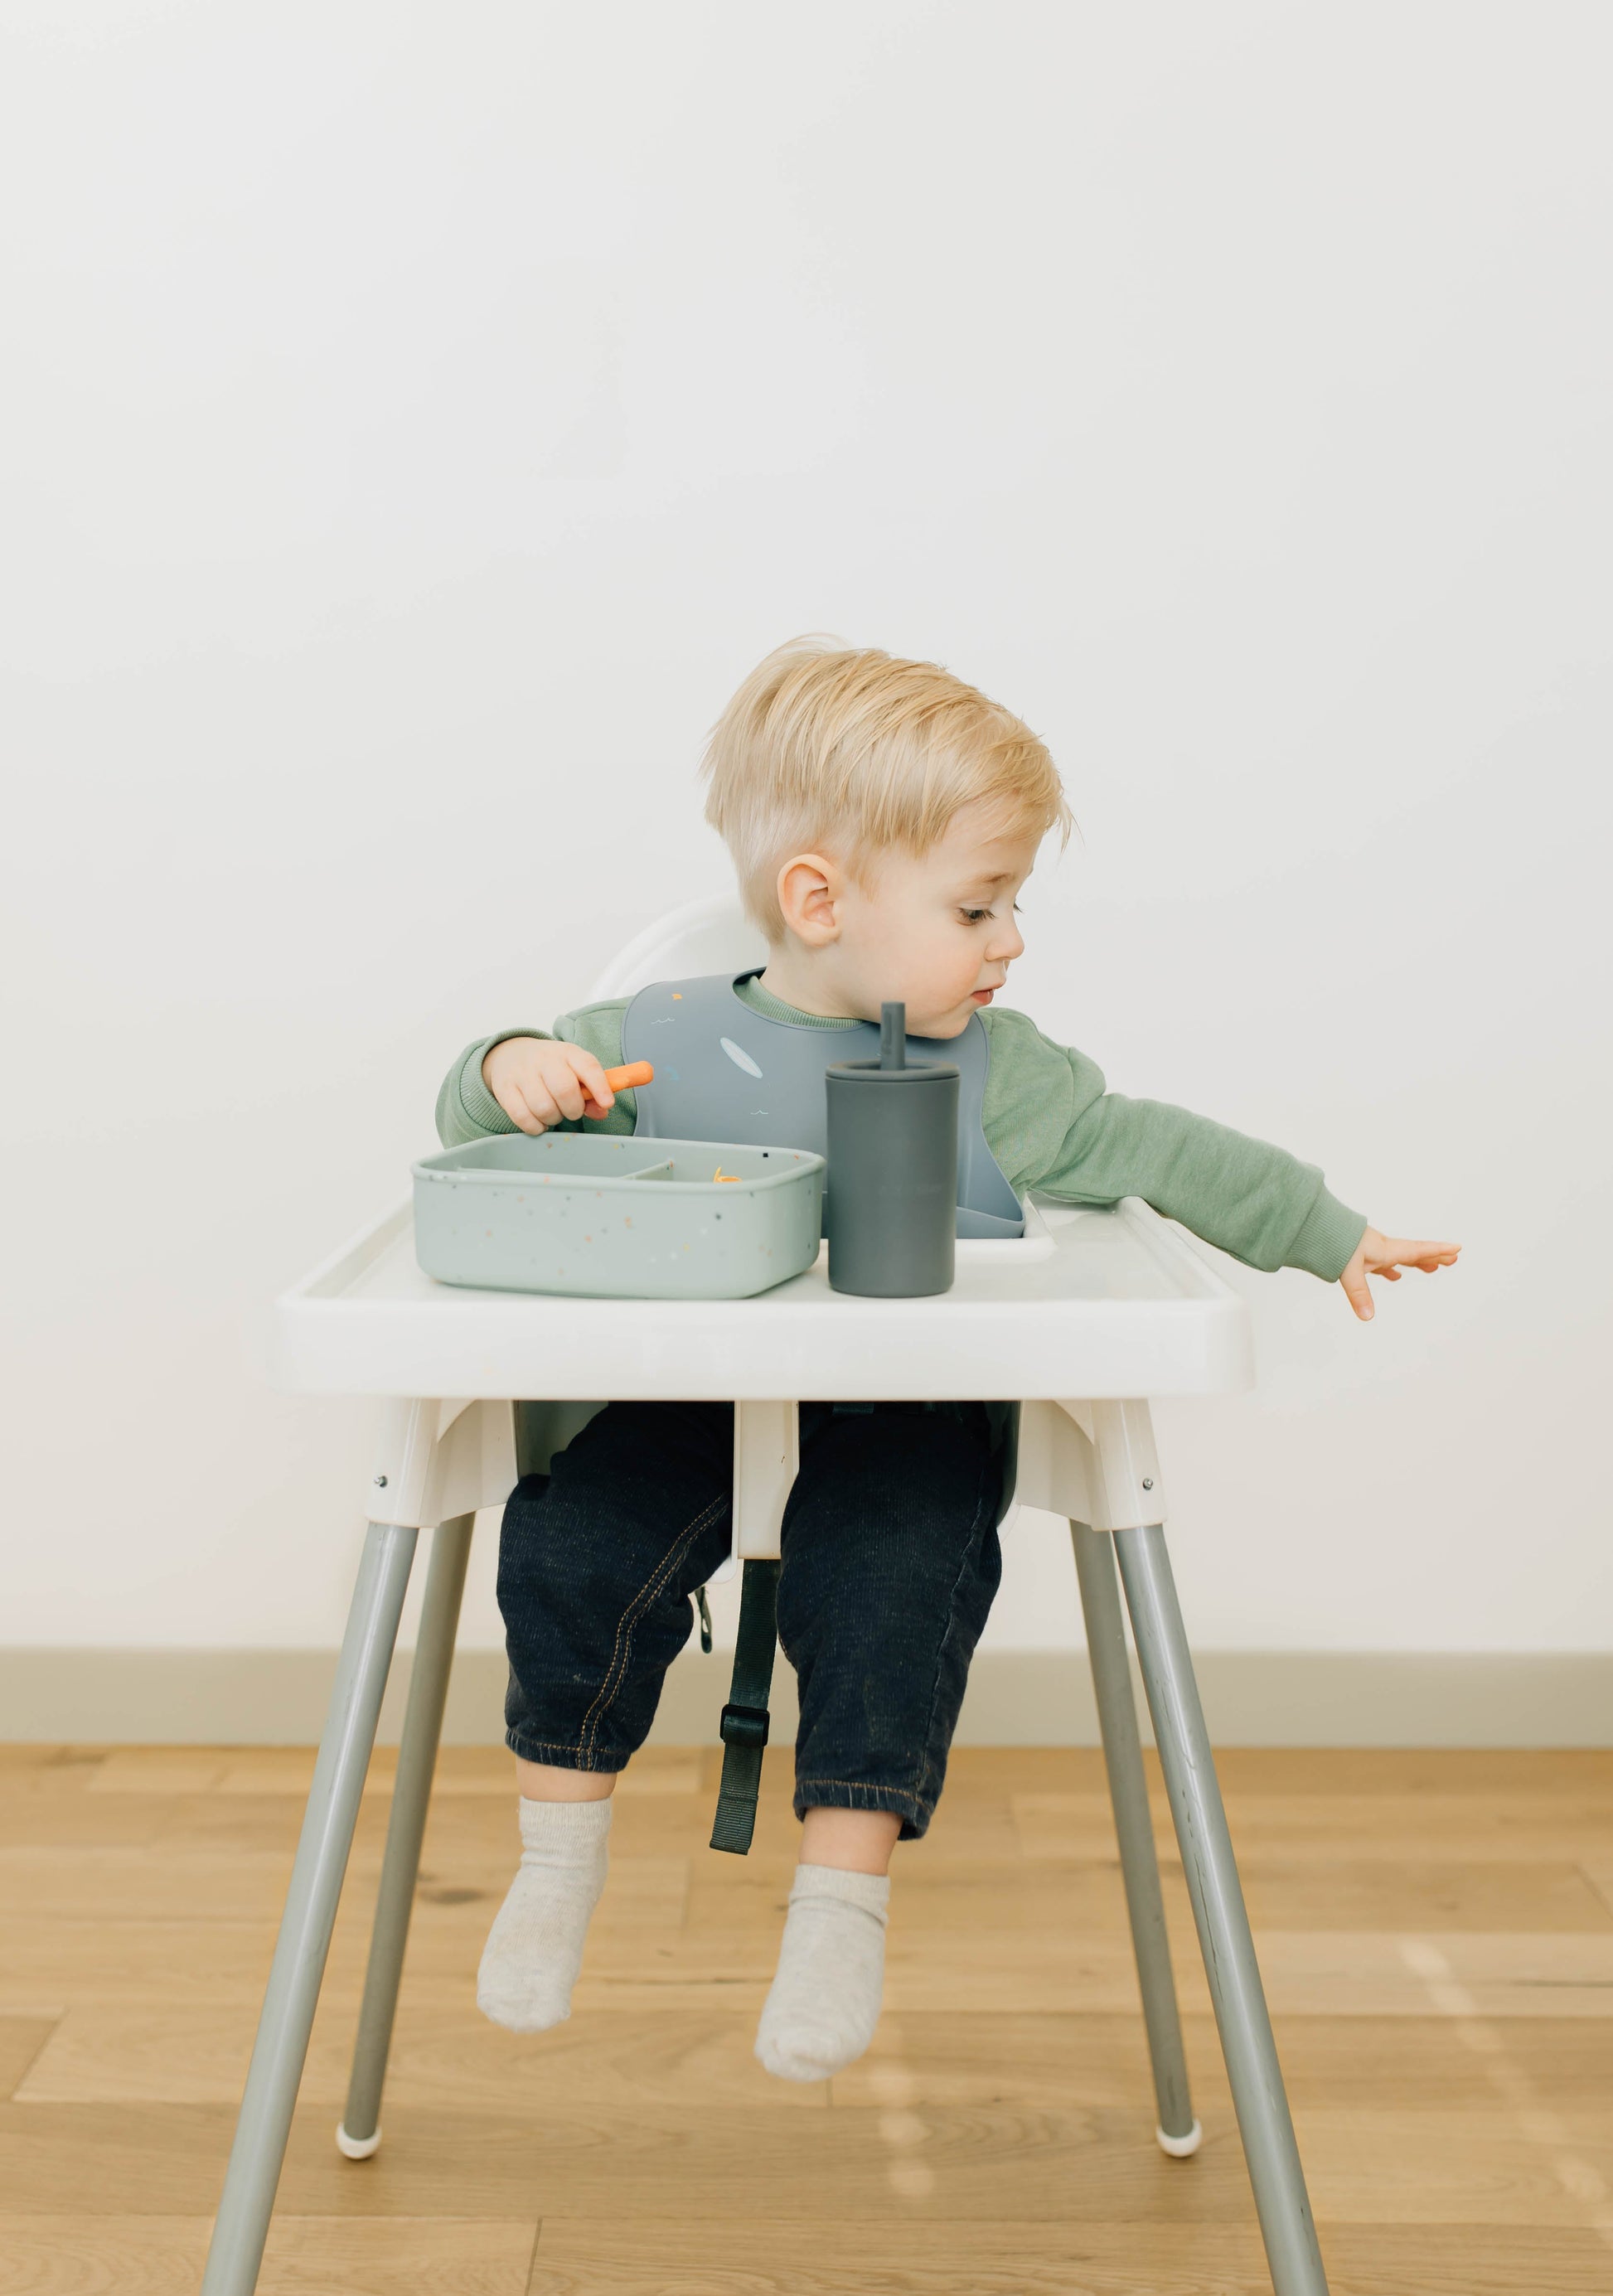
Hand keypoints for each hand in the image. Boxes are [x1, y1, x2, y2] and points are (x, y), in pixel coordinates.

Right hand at [481, 1037, 615, 1133]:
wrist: (510, 1055)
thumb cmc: (550, 1068)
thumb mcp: (574, 1071)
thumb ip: (591, 1093)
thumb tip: (602, 1111)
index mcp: (567, 1052)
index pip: (587, 1066)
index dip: (600, 1087)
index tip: (607, 1103)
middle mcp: (544, 1060)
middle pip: (564, 1090)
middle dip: (573, 1109)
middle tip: (571, 1111)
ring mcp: (522, 1073)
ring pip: (543, 1107)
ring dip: (553, 1119)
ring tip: (553, 1114)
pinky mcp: (504, 1089)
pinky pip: (522, 1117)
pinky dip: (535, 1126)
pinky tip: (539, 1122)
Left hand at [1339, 1225, 1460, 1321]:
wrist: (1312, 1225)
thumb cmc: (1331, 1242)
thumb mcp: (1347, 1270)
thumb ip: (1359, 1294)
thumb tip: (1368, 1317)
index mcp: (1384, 1249)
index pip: (1417, 1250)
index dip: (1437, 1251)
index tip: (1457, 1248)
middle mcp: (1381, 1248)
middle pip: (1413, 1253)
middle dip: (1434, 1256)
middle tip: (1453, 1260)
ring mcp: (1371, 1250)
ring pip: (1400, 1257)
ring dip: (1416, 1262)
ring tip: (1431, 1268)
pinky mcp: (1359, 1253)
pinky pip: (1383, 1262)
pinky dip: (1392, 1269)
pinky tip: (1394, 1275)